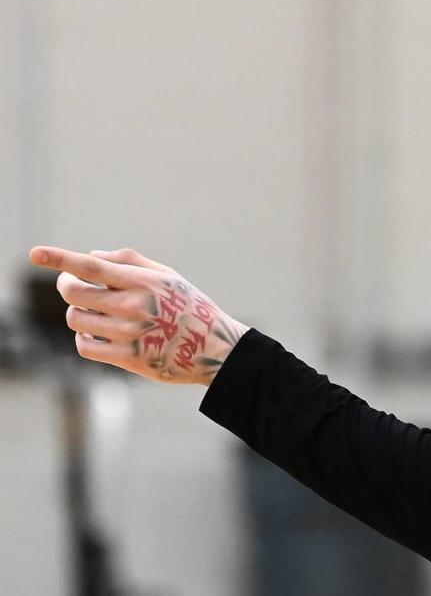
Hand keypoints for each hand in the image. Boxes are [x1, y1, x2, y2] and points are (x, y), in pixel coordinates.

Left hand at [28, 246, 249, 385]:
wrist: (214, 349)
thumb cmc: (190, 308)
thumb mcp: (170, 276)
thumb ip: (131, 261)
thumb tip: (91, 254)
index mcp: (144, 282)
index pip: (91, 266)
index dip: (60, 258)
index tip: (35, 253)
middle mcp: (134, 306)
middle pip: (73, 293)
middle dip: (66, 285)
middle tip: (72, 284)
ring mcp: (128, 334)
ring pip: (76, 319)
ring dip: (78, 313)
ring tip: (96, 312)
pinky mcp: (127, 358)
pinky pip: (84, 345)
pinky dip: (84, 336)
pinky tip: (98, 332)